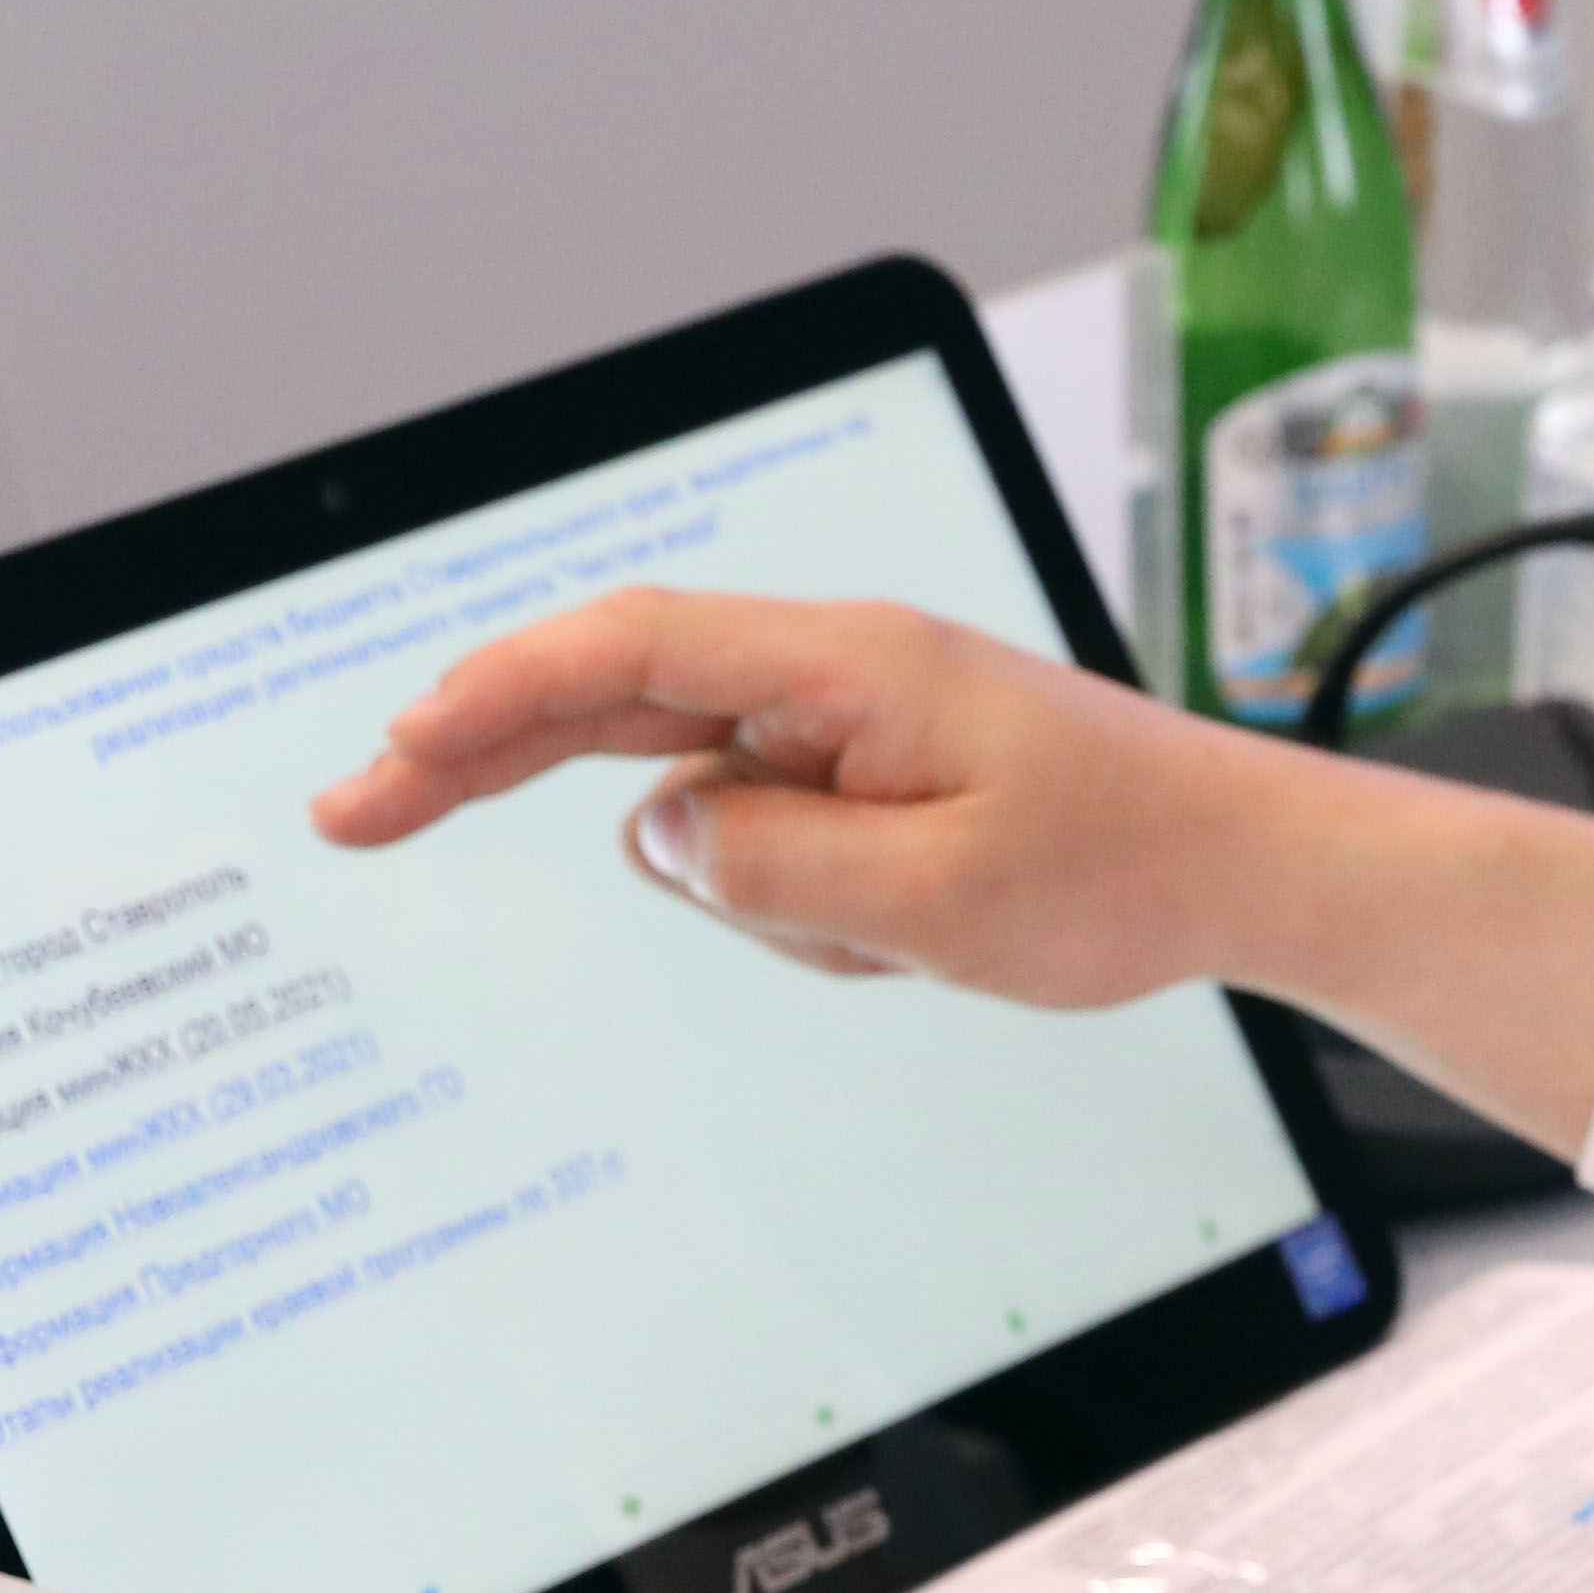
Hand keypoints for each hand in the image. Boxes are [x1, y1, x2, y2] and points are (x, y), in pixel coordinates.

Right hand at [311, 588, 1260, 1002]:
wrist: (1240, 867)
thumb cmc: (1122, 869)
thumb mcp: (940, 903)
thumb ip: (776, 868)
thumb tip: (653, 833)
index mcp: (850, 665)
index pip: (630, 650)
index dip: (498, 690)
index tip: (399, 746)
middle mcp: (833, 674)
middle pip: (610, 694)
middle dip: (480, 749)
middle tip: (353, 815)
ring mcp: (844, 725)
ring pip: (701, 802)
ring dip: (754, 898)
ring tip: (892, 942)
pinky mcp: (863, 776)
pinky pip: (770, 846)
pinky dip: (804, 912)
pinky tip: (907, 941)